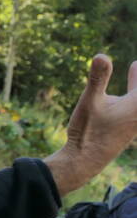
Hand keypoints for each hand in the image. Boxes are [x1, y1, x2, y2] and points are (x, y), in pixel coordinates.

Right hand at [43, 55, 136, 195]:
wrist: (86, 160)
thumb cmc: (88, 131)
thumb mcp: (90, 101)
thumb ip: (97, 78)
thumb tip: (102, 56)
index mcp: (136, 104)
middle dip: (136, 79)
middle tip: (135, 66)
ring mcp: (134, 123)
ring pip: (136, 102)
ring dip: (135, 86)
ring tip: (134, 69)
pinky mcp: (127, 129)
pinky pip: (135, 110)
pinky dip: (132, 97)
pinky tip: (123, 97)